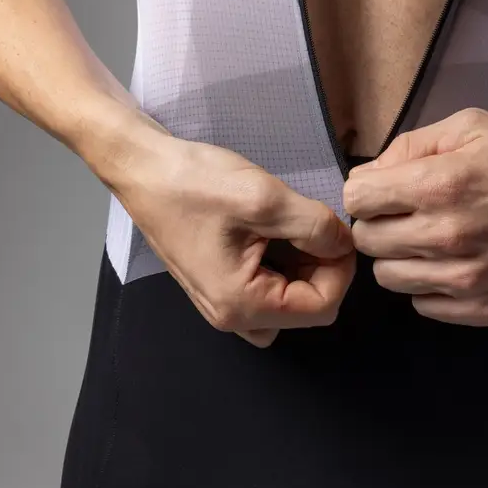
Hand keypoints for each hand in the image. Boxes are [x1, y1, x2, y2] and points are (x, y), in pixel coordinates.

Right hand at [107, 128, 355, 346]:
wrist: (142, 169)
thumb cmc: (194, 183)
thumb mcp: (265, 199)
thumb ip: (315, 227)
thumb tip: (345, 244)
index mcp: (241, 304)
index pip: (322, 308)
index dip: (341, 270)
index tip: (336, 231)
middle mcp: (231, 317)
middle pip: (307, 310)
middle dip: (322, 269)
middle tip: (313, 225)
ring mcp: (222, 306)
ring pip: (289, 304)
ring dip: (304, 270)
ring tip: (292, 229)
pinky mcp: (218, 288)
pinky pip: (266, 294)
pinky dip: (282, 269)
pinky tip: (273, 236)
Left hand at [343, 108, 487, 325]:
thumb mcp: (474, 127)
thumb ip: (410, 147)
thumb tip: (368, 176)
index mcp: (438, 185)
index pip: (357, 199)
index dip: (366, 191)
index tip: (384, 191)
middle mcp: (445, 237)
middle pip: (366, 241)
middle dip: (379, 223)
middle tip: (408, 215)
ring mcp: (464, 280)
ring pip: (388, 279)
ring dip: (401, 258)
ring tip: (432, 241)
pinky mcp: (483, 309)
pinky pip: (423, 306)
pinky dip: (429, 287)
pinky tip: (453, 266)